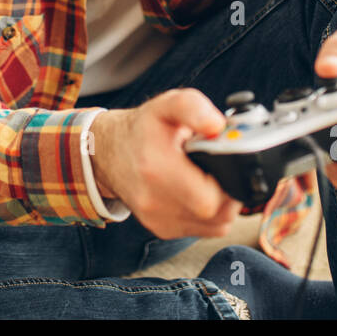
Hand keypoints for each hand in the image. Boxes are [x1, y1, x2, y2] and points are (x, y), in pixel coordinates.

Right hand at [89, 88, 240, 238]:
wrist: (107, 153)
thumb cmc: (141, 129)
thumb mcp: (166, 105)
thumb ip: (193, 107)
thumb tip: (217, 126)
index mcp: (156, 167)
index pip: (208, 198)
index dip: (228, 182)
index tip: (226, 165)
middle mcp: (154, 200)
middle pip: (217, 215)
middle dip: (229, 193)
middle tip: (224, 171)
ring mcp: (157, 219)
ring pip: (214, 226)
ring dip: (222, 206)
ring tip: (211, 179)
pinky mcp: (161, 229)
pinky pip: (201, 230)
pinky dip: (209, 215)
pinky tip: (199, 192)